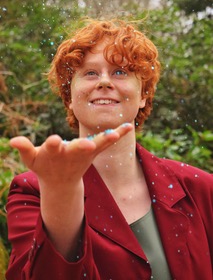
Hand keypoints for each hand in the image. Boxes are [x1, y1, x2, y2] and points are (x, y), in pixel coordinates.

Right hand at [10, 123, 132, 185]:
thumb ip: (24, 149)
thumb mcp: (31, 159)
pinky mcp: (94, 151)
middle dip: (82, 147)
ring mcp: (85, 153)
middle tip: (89, 144)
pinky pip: (107, 142)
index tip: (53, 141)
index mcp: (54, 154)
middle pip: (78, 149)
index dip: (52, 145)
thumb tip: (12, 141)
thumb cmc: (44, 167)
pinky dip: (118, 135)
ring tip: (117, 132)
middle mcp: (71, 154)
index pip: (52, 148)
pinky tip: (129, 126)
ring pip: (97, 145)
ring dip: (107, 139)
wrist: (61, 182)